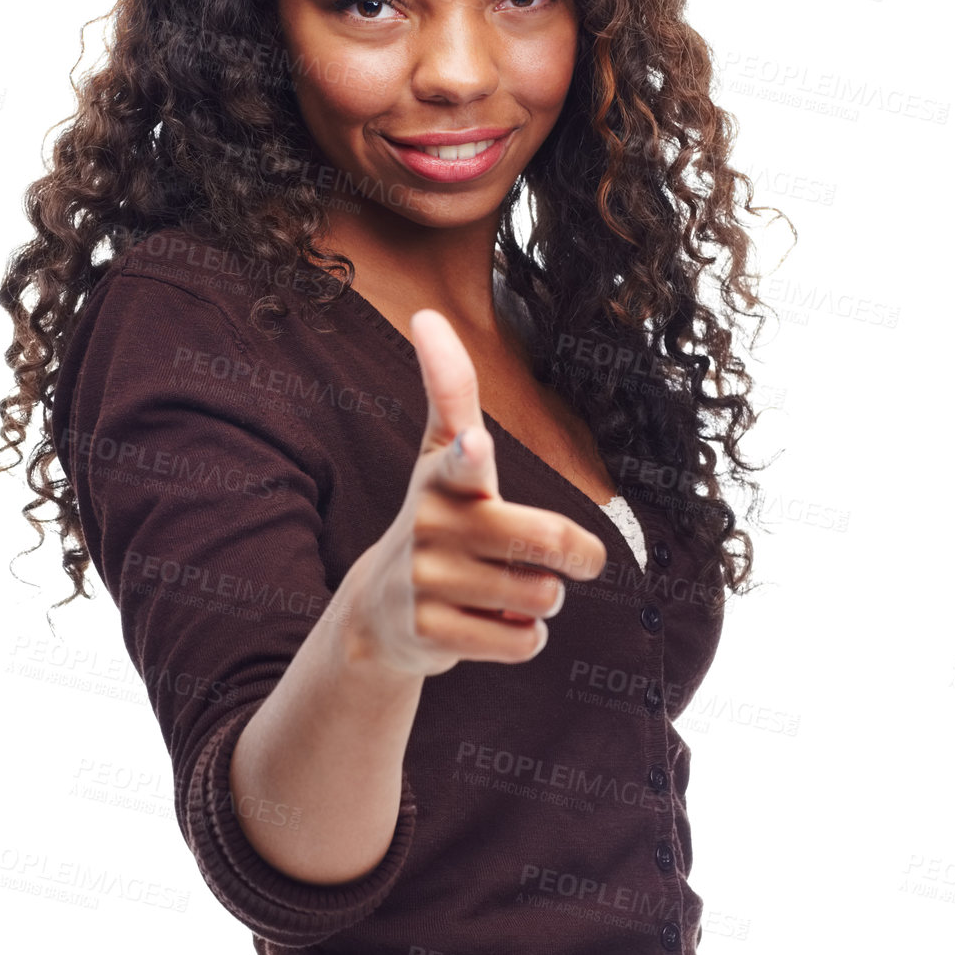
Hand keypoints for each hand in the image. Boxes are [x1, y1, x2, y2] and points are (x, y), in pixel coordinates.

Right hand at [350, 307, 607, 677]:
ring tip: (505, 589)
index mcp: (444, 476)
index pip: (457, 458)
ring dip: (543, 598)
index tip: (474, 446)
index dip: (469, 454)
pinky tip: (492, 624)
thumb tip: (426, 314)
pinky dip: (525, 637)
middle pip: (544, 541)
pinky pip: (523, 641)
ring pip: (541, 595)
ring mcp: (427, 582)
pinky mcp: (432, 633)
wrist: (381, 612)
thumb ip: (449, 388)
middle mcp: (433, 526)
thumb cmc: (438, 518)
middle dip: (573, 555)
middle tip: (563, 558)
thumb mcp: (438, 454)